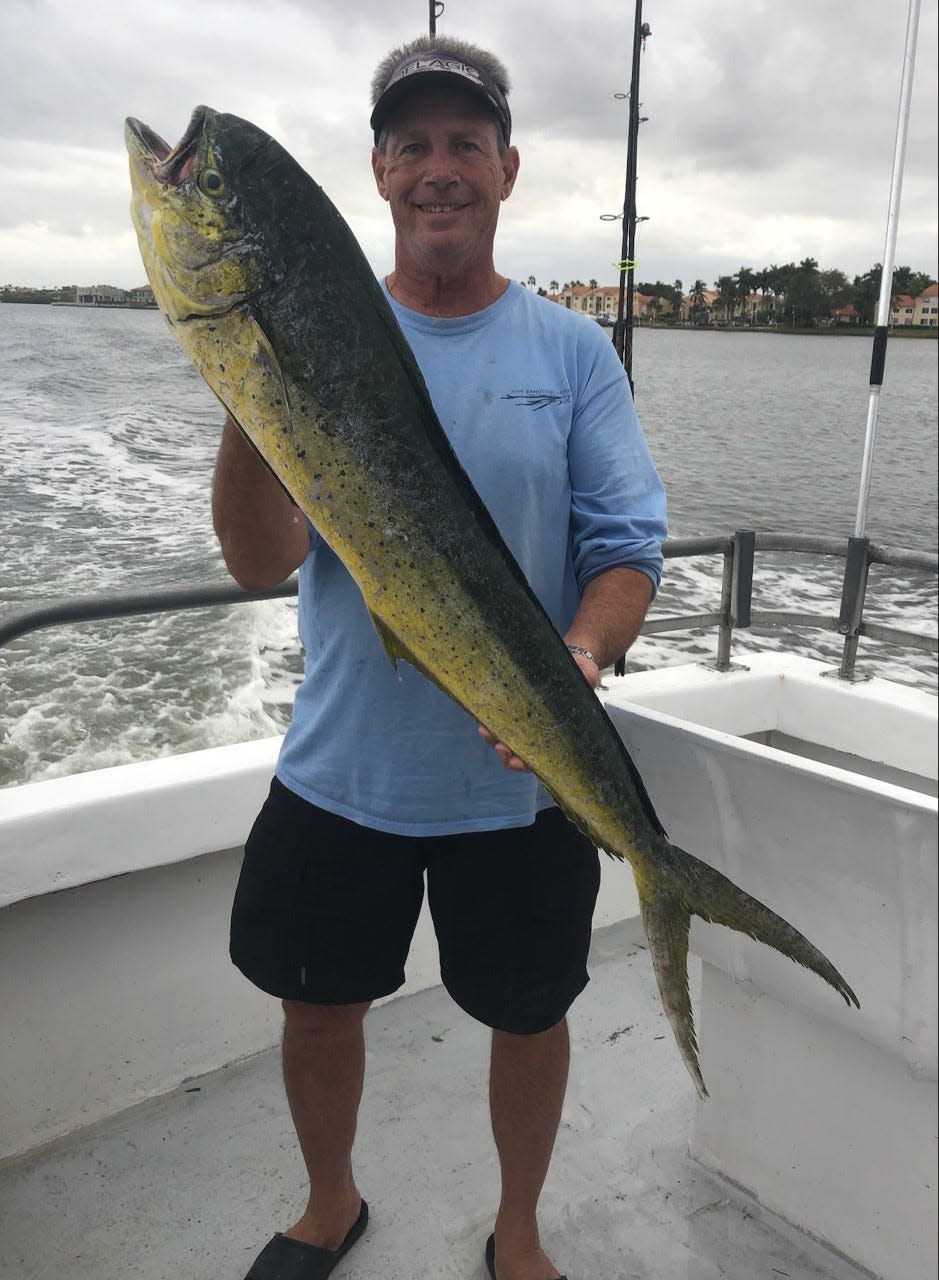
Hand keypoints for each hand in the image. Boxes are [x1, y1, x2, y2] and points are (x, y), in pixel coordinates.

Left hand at [477, 650, 599, 771]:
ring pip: (507, 741)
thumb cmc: (578, 672)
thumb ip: (587, 676)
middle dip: (507, 755)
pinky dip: (490, 724)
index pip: (543, 757)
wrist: (569, 659)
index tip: (519, 760)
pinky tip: (482, 718)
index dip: (529, 763)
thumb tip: (587, 679)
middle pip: (521, 754)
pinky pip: (500, 722)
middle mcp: (541, 732)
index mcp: (560, 733)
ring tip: (485, 731)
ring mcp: (526, 722)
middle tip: (501, 746)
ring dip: (494, 740)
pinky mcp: (514, 709)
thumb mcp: (586, 672)